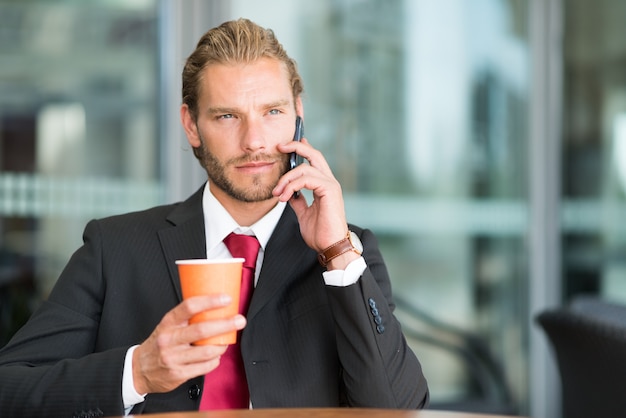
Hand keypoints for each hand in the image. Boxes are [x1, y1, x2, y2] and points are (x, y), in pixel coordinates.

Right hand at [132, 295, 245, 393]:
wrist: (139, 369)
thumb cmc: (160, 343)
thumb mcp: (168, 325)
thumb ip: (187, 318)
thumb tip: (215, 307)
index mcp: (168, 323)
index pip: (189, 307)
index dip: (210, 301)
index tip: (226, 299)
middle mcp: (169, 339)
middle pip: (202, 330)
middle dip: (225, 325)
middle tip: (239, 320)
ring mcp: (173, 358)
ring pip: (206, 351)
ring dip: (222, 345)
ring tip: (227, 341)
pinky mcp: (178, 374)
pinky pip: (205, 367)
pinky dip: (215, 360)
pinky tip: (215, 356)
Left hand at [273, 138, 348, 254]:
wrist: (330, 246)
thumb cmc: (321, 233)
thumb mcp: (304, 213)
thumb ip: (298, 200)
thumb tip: (289, 193)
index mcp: (325, 185)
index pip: (314, 160)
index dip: (303, 149)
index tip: (287, 146)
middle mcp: (329, 182)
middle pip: (314, 155)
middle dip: (296, 147)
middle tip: (280, 147)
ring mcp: (331, 185)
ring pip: (305, 168)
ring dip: (286, 179)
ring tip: (277, 193)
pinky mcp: (329, 190)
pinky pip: (306, 179)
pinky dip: (292, 186)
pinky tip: (285, 196)